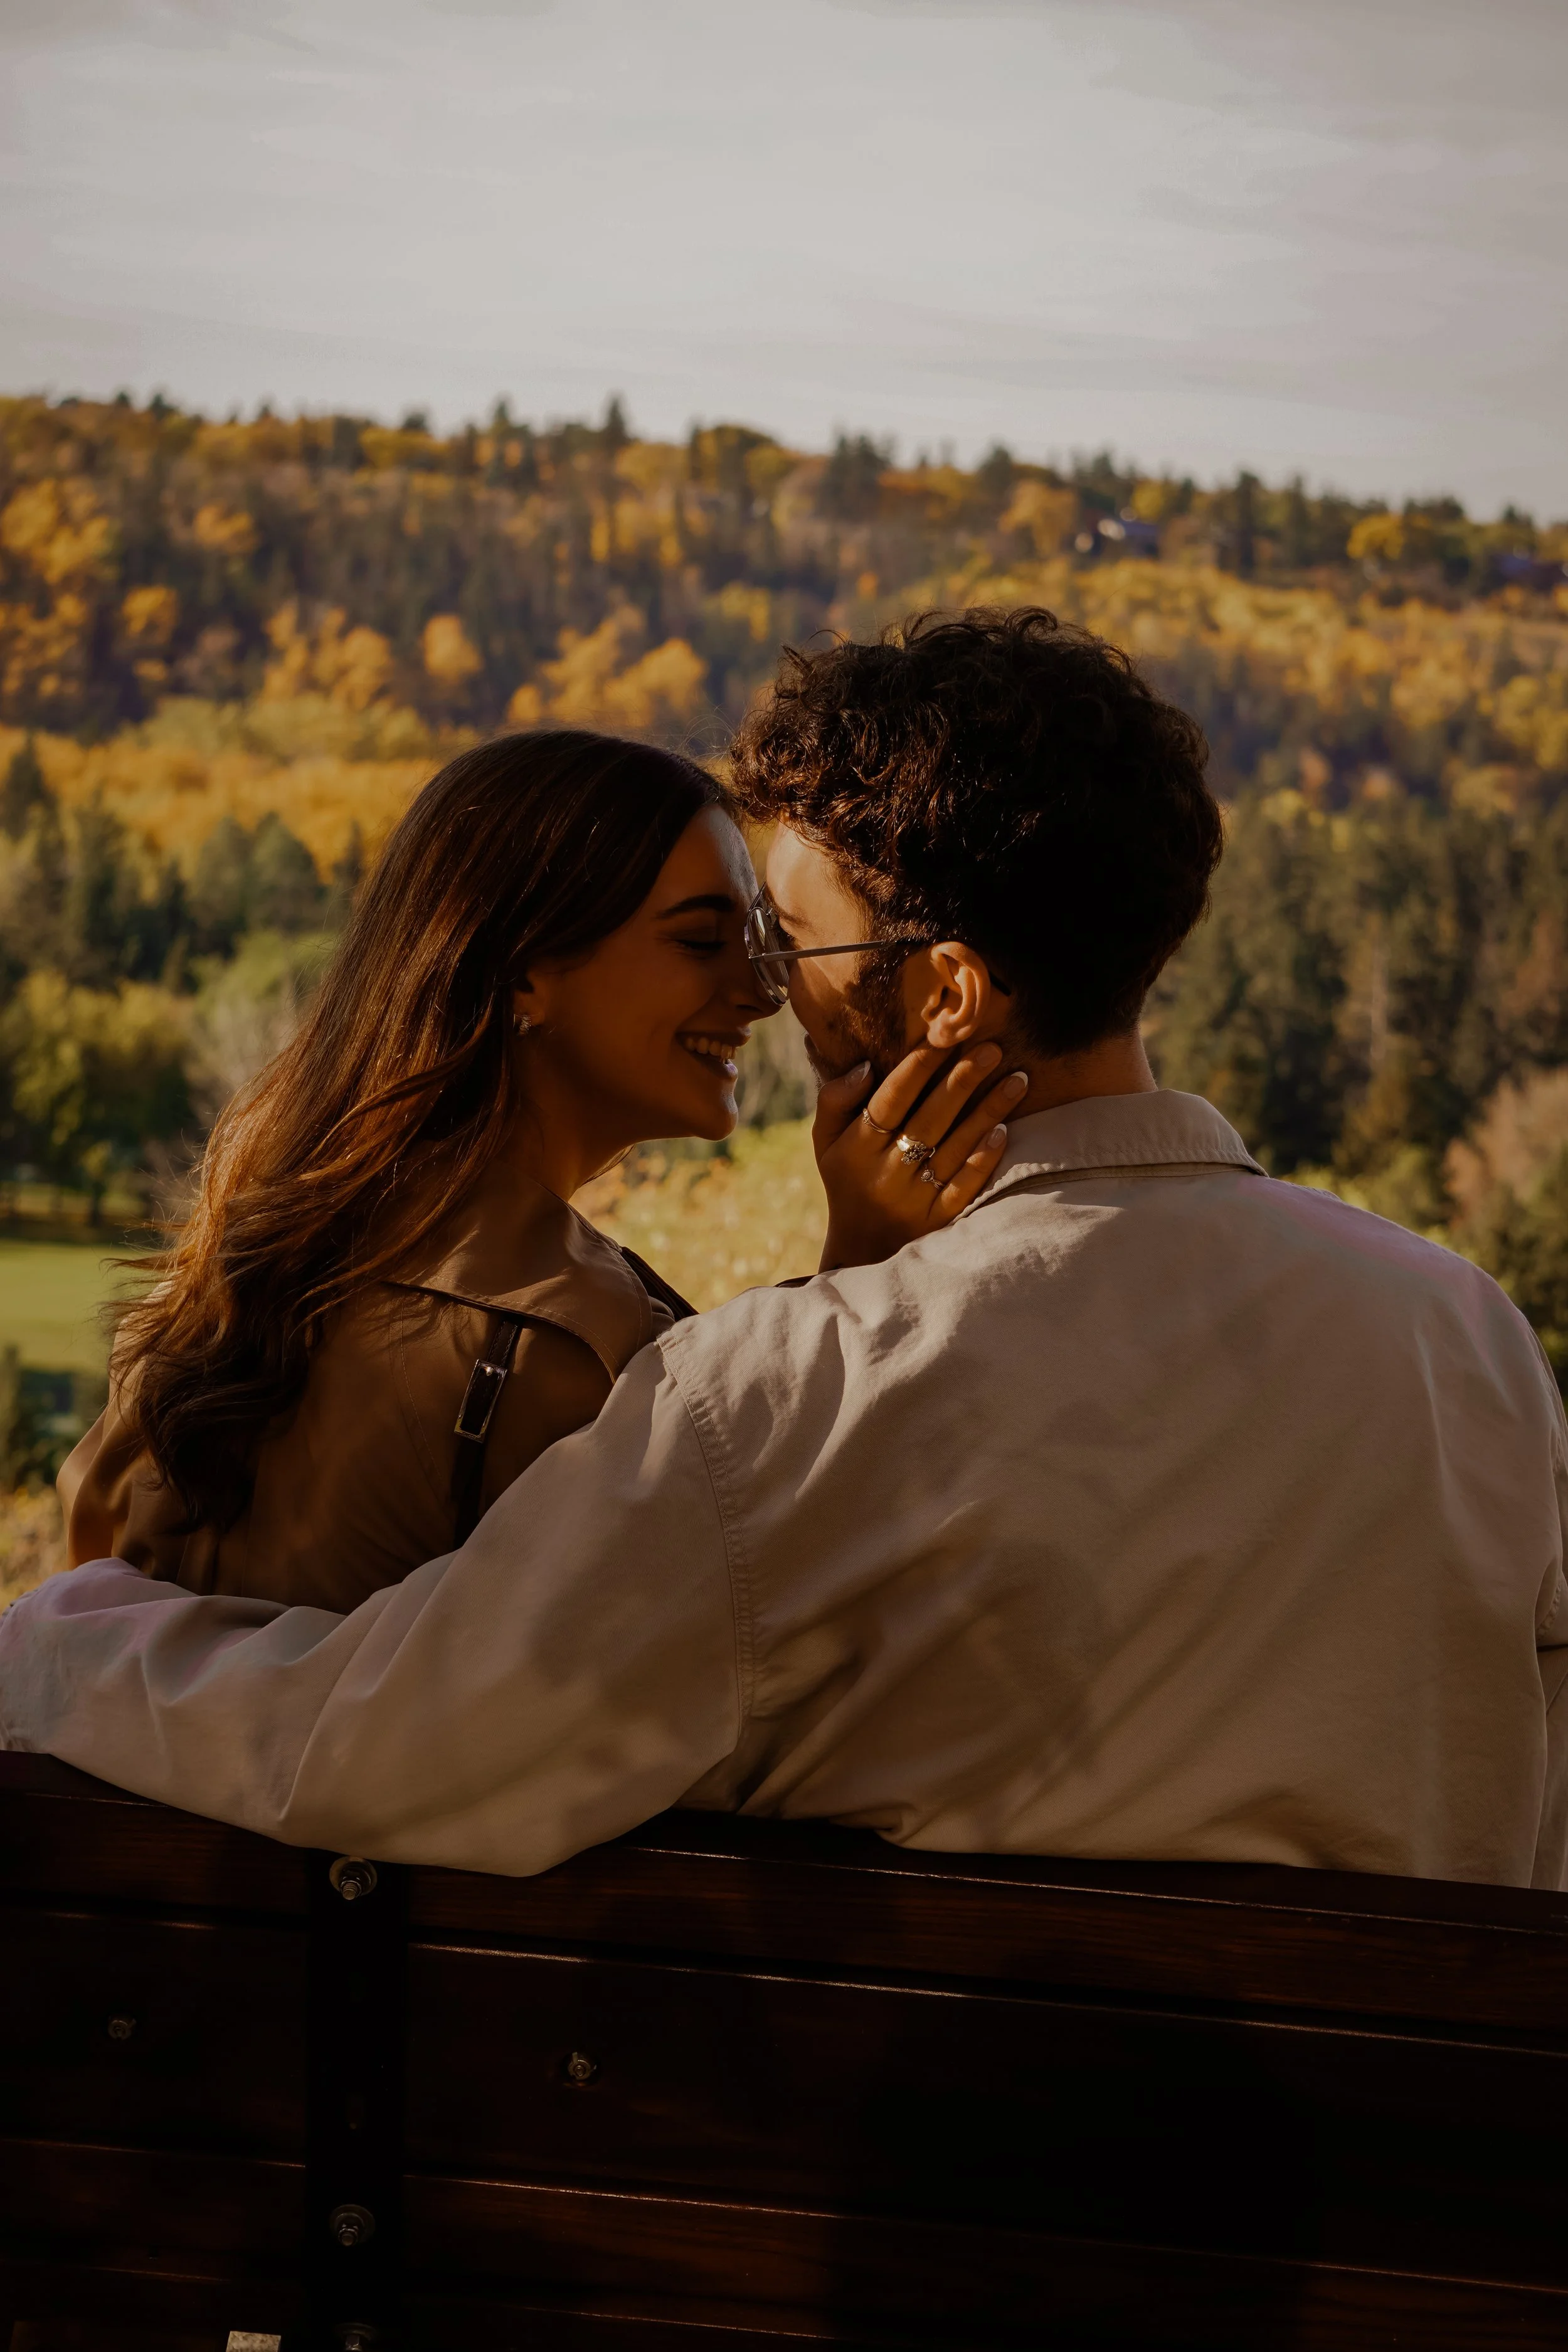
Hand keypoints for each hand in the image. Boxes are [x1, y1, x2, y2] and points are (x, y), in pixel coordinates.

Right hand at [813, 1042, 1026, 1270]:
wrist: (861, 1250)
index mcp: (856, 1147)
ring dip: (988, 1111)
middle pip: (929, 1119)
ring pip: (955, 1148)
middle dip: (963, 1079)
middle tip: (993, 1048)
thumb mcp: (827, 1141)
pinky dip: (984, 1158)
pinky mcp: (938, 1221)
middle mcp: (885, 1173)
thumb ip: (835, 1099)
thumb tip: (864, 1065)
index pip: (890, 1098)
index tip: (946, 1034)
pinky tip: (1004, 1130)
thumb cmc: (848, 1179)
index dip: (919, 1065)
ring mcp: (914, 1199)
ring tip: (1018, 1078)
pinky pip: (965, 1187)